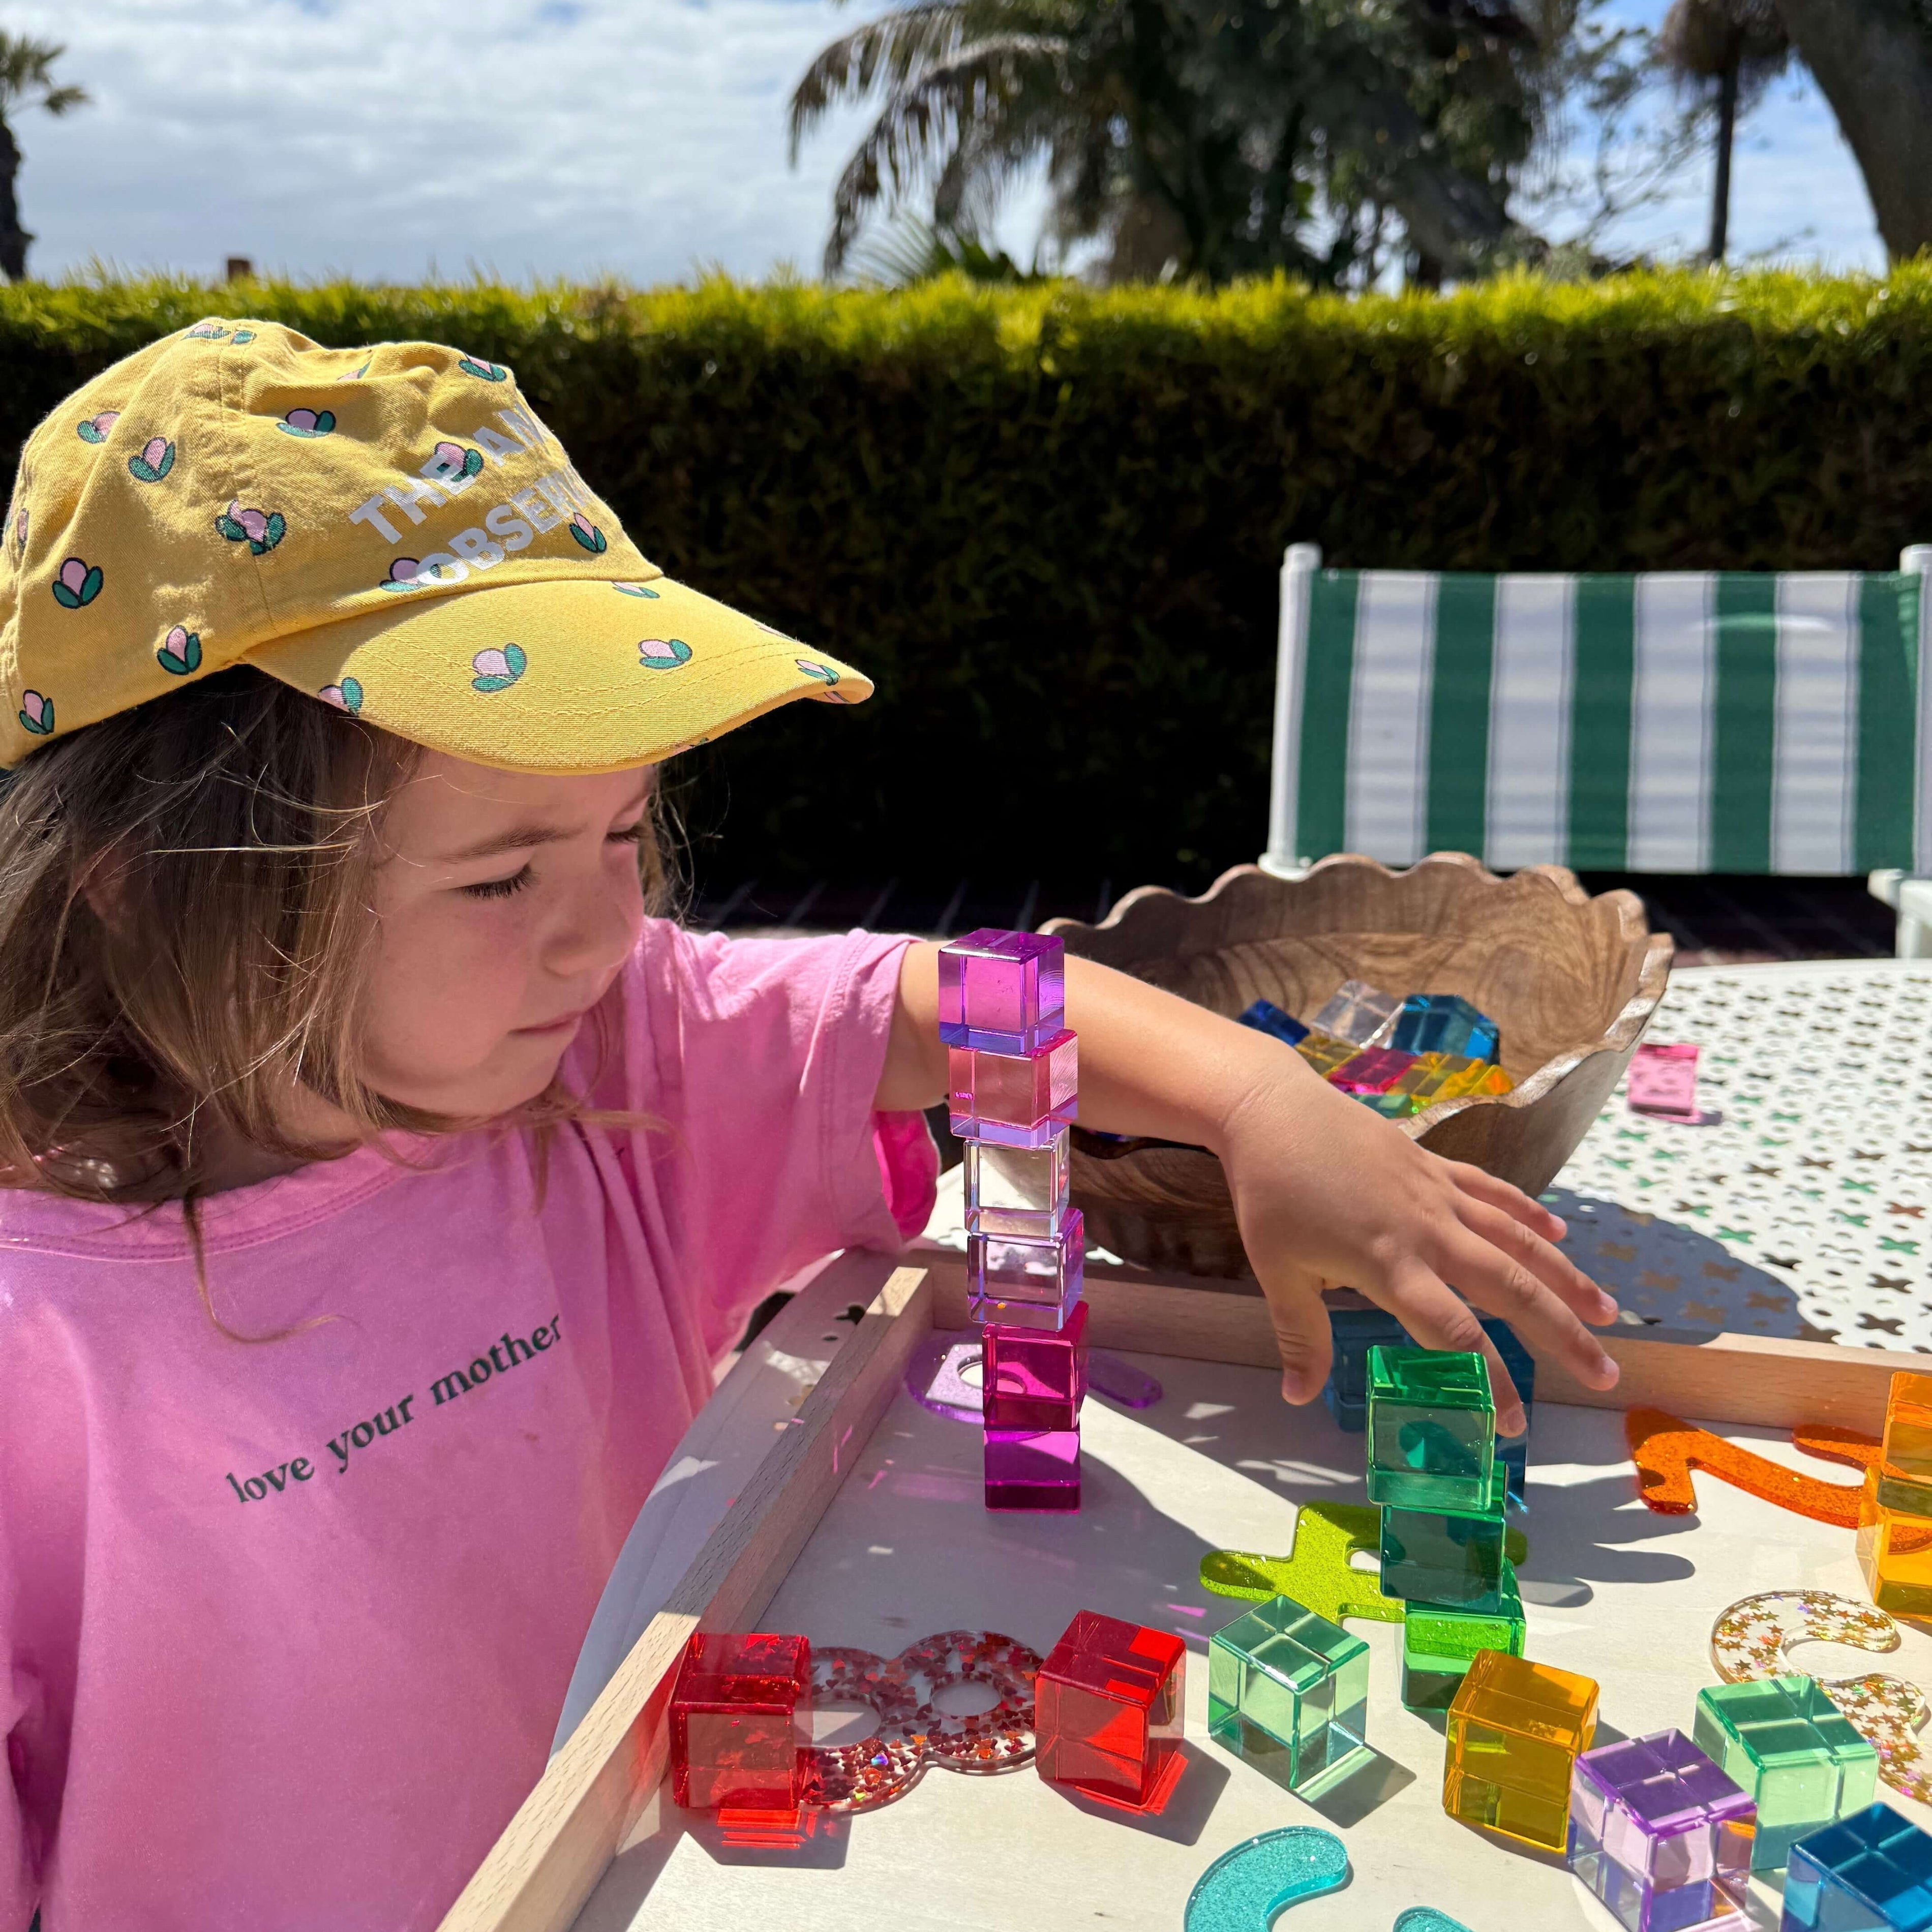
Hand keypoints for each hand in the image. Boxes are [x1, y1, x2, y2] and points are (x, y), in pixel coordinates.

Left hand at [1211, 1066, 1619, 1436]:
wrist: (1273, 1110)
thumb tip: (1298, 1397)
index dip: (1490, 1383)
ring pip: (1517, 1239)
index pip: (1455, 1336)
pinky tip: (1558, 1231)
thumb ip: (1301, 1336)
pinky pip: (1493, 1190)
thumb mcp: (1276, 1271)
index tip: (1513, 1425)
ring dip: (1565, 1275)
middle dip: (1561, 1334)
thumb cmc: (1271, 1194)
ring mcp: (1437, 1193)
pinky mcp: (1435, 1164)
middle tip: (1604, 1375)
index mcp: (1390, 1266)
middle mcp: (1428, 1231)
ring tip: (1607, 1312)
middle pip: (1511, 1289)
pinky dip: (1528, 1211)